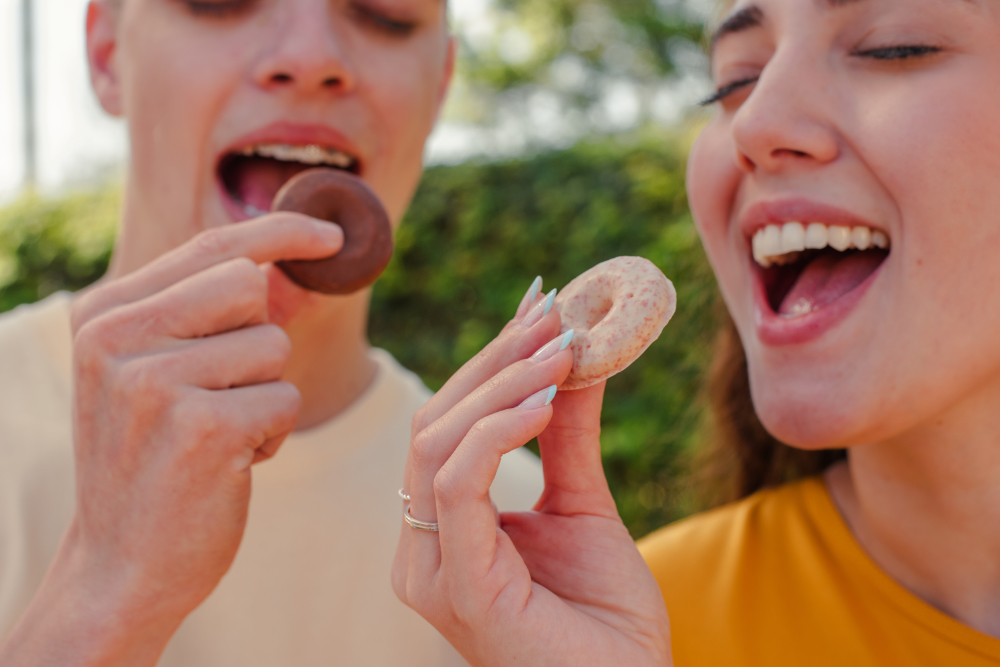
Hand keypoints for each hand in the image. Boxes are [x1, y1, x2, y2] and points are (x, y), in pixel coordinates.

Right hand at [0, 214, 341, 665]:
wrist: (121, 565)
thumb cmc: (152, 460)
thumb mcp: (150, 373)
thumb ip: (200, 313)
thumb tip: (286, 261)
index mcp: (103, 314)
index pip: (209, 247)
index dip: (280, 232)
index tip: (331, 235)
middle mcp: (117, 338)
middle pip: (250, 286)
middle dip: (260, 339)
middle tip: (223, 392)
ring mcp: (155, 383)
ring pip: (273, 345)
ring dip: (265, 392)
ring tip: (220, 433)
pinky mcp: (201, 429)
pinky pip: (285, 398)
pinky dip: (273, 434)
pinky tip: (231, 463)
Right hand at [392, 290, 671, 666]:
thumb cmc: (606, 618)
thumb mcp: (583, 506)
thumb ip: (565, 436)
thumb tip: (572, 354)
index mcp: (442, 529)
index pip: (446, 425)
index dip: (489, 361)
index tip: (538, 307)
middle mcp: (422, 548)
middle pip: (434, 424)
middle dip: (496, 360)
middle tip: (554, 315)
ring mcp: (431, 570)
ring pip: (438, 444)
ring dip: (502, 384)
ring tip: (562, 350)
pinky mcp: (457, 586)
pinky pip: (457, 484)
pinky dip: (498, 430)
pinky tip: (546, 400)